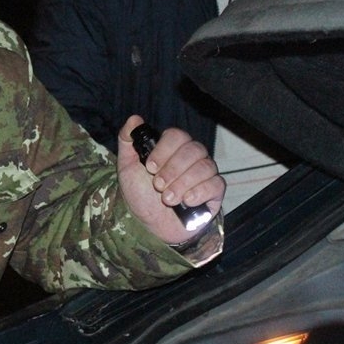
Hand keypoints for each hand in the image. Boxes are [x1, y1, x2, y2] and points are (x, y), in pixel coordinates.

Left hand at [116, 115, 224, 243]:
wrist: (148, 225)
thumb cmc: (140, 195)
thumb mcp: (127, 167)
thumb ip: (127, 140)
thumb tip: (134, 118)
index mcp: (173, 149)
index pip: (177, 136)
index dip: (164, 150)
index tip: (150, 167)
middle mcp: (192, 158)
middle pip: (193, 150)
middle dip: (172, 169)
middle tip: (158, 185)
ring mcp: (205, 174)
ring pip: (205, 166)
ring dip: (183, 183)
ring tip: (167, 199)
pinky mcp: (214, 193)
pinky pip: (216, 184)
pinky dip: (200, 192)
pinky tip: (187, 201)